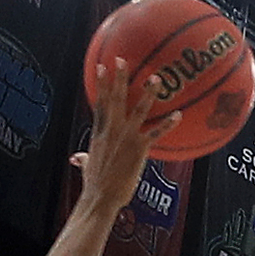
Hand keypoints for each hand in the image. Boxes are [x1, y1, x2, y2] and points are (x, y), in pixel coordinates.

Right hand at [75, 53, 163, 216]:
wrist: (101, 196)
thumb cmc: (94, 183)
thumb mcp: (86, 165)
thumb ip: (83, 158)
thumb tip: (75, 158)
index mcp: (100, 131)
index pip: (100, 101)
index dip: (101, 83)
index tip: (101, 66)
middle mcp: (112, 130)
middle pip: (116, 98)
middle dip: (119, 78)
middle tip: (122, 59)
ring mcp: (127, 137)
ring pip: (138, 110)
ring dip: (148, 93)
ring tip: (156, 78)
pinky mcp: (140, 149)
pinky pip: (156, 133)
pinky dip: (168, 124)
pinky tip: (178, 114)